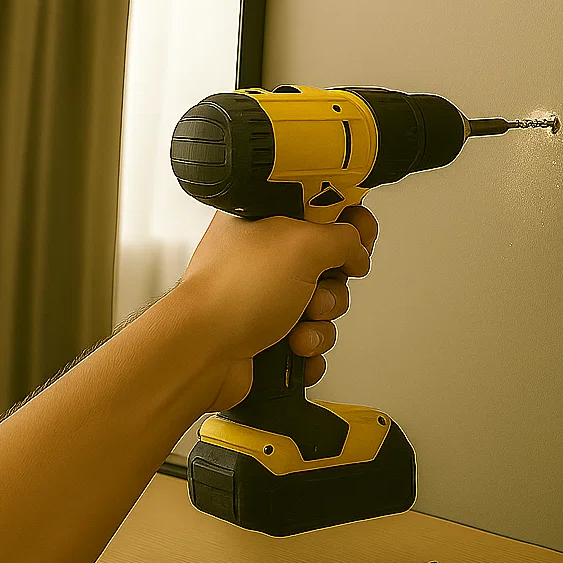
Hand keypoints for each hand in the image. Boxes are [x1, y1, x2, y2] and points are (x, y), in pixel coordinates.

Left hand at [178, 205, 377, 411]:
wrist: (203, 353)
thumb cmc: (230, 294)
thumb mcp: (302, 244)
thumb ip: (343, 237)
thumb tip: (357, 249)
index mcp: (265, 220)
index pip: (322, 209)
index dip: (348, 223)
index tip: (360, 237)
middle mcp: (265, 257)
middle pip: (330, 264)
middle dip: (333, 284)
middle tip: (314, 289)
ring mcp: (266, 296)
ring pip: (325, 305)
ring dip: (321, 320)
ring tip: (296, 324)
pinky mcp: (270, 333)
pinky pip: (313, 337)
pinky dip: (311, 345)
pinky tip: (294, 346)